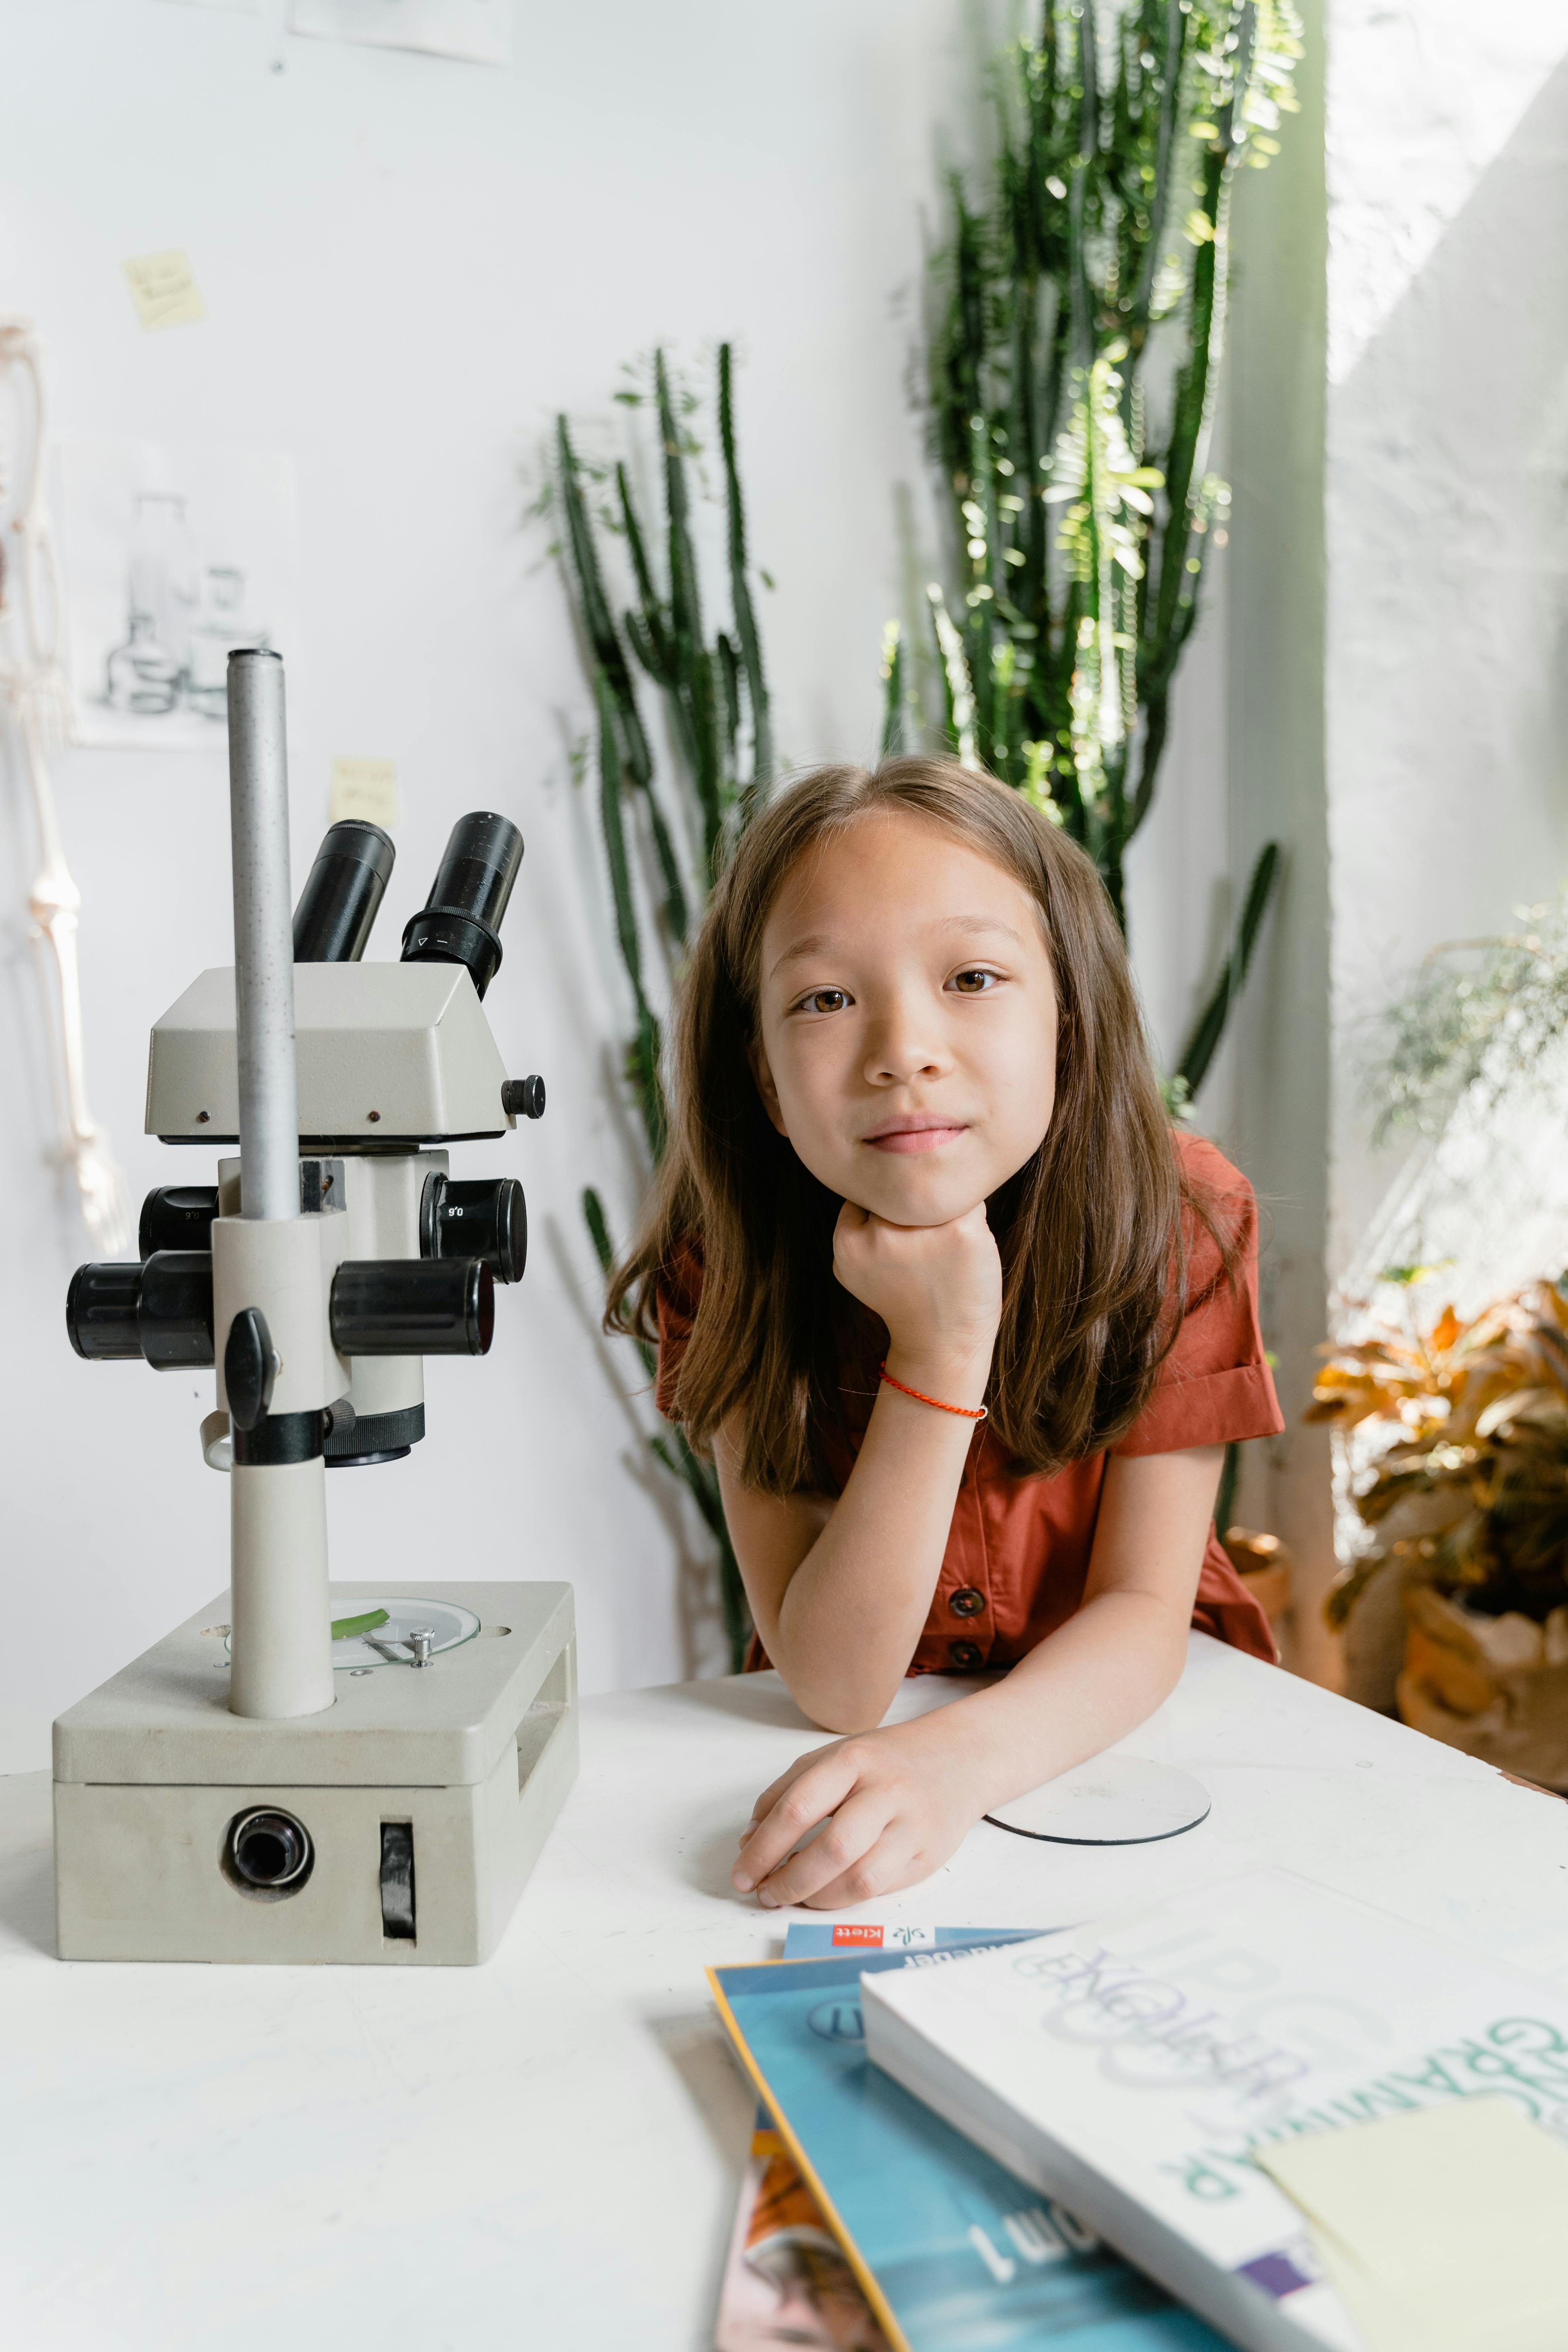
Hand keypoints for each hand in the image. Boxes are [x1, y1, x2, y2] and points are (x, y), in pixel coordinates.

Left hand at [731, 1715, 990, 1909]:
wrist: (958, 1759)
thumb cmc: (885, 1761)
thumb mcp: (832, 1757)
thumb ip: (785, 1793)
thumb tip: (749, 1842)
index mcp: (853, 1761)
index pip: (798, 1809)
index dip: (762, 1849)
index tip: (741, 1873)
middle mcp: (886, 1792)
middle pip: (831, 1850)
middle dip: (788, 1881)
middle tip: (765, 1894)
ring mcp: (911, 1827)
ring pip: (859, 1879)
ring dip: (816, 1898)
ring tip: (794, 1897)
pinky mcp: (927, 1857)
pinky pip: (880, 1890)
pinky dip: (845, 1899)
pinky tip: (827, 1893)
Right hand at [832, 1198, 1000, 1392]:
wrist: (940, 1345)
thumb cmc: (902, 1300)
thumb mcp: (854, 1268)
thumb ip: (853, 1225)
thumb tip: (875, 1176)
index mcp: (848, 1240)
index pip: (870, 1189)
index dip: (889, 1203)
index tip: (900, 1229)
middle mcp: (880, 1232)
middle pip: (903, 1185)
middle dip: (916, 1202)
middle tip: (925, 1238)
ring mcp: (922, 1231)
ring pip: (936, 1188)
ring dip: (944, 1207)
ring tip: (944, 1245)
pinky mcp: (963, 1232)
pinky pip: (969, 1199)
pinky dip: (970, 1218)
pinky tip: (964, 1247)